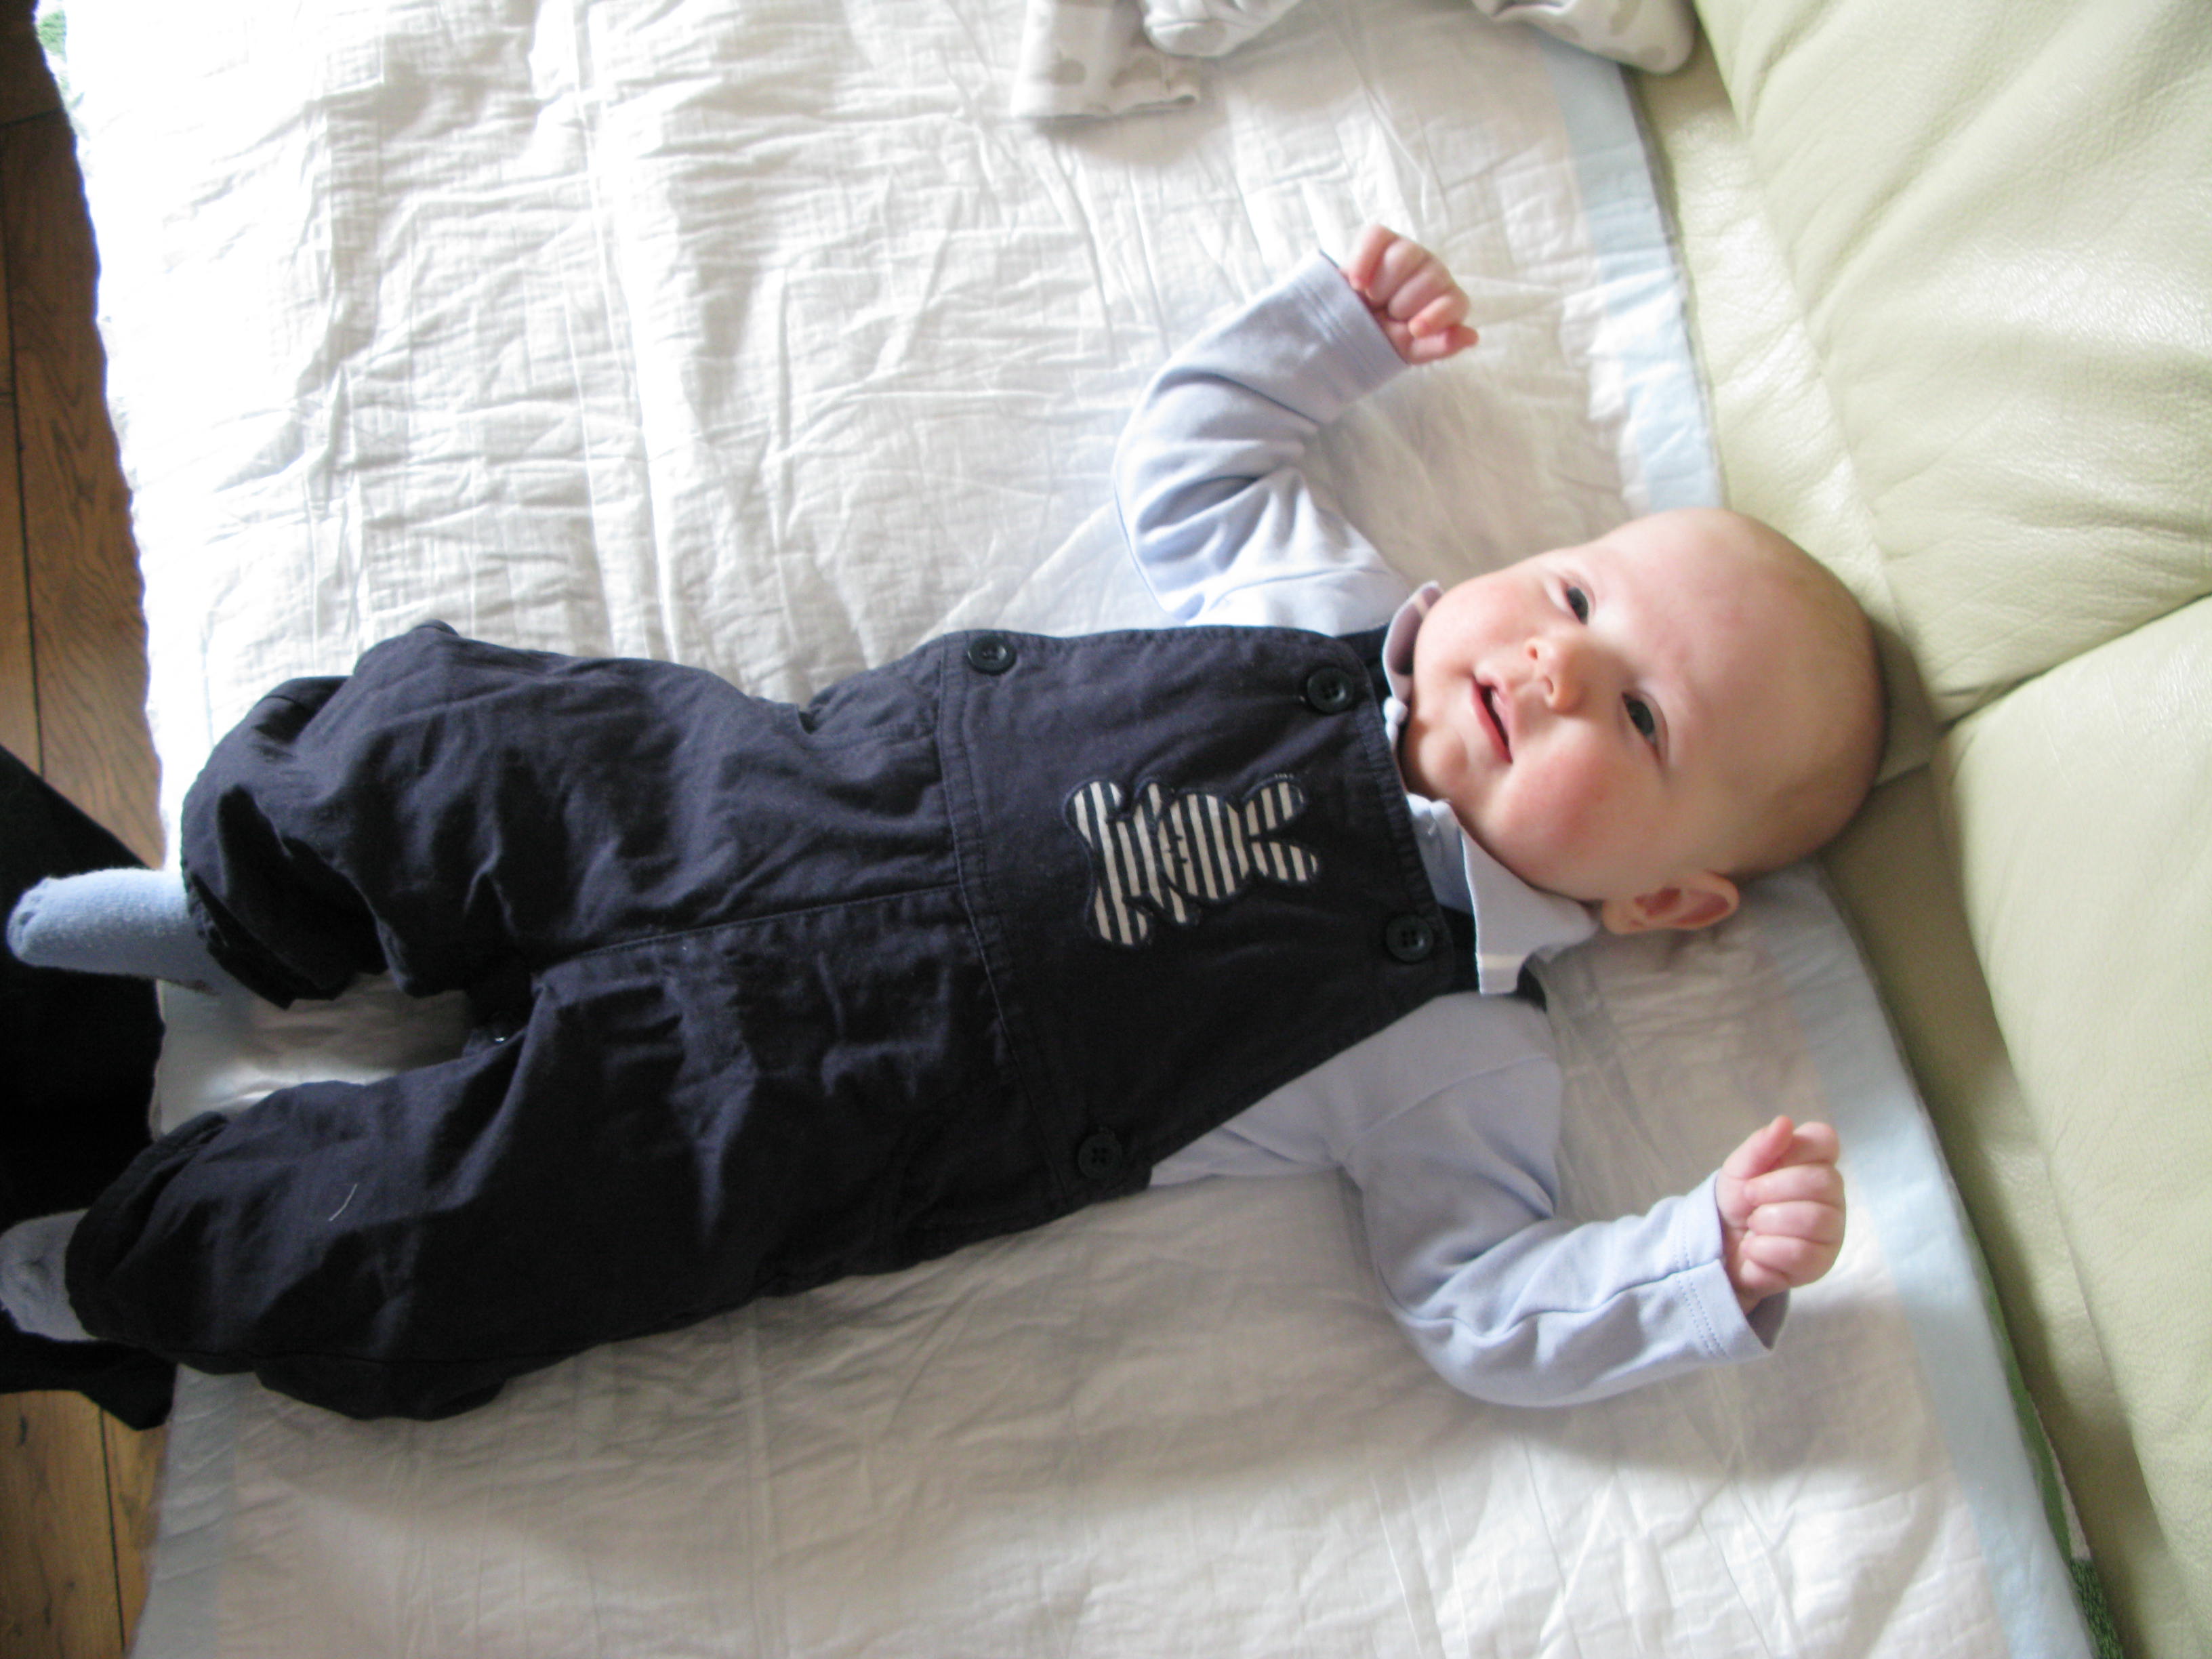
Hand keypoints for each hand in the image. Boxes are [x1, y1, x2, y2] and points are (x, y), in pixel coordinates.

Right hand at [1342, 224, 1479, 365]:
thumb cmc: (1383, 338)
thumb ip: (1439, 345)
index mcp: (1447, 301)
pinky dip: (1363, 260)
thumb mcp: (1409, 349)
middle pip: (1429, 279)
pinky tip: (1357, 283)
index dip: (1436, 315)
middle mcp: (1434, 272)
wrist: (1345, 327)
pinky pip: (1376, 237)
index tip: (1414, 329)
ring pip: (1404, 256)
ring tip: (1372, 300)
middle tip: (1386, 315)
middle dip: (1401, 305)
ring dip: (1382, 286)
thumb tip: (1471, 337)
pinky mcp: (1381, 239)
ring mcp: (1409, 252)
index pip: (1454, 301)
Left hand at [1715, 1116, 1844, 1313]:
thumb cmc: (1739, 1200)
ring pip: (1814, 1219)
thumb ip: (1760, 1145)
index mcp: (1814, 1162)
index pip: (1825, 1139)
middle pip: (1822, 1181)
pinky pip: (1801, 1253)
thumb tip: (1785, 1122)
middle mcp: (1832, 1194)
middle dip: (1772, 1189)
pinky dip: (1765, 1249)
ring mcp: (1832, 1230)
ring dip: (1768, 1221)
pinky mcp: (1822, 1263)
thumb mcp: (1739, 1168)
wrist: (1723, 1244)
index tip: (1767, 1165)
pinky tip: (1755, 1248)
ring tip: (1753, 1225)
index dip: (1794, 1150)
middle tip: (1750, 1197)